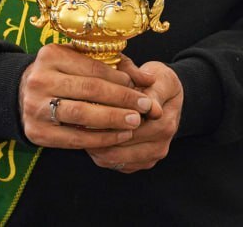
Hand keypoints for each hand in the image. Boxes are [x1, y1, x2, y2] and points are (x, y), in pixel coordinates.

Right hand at [18, 44, 156, 149]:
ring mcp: (35, 106)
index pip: (93, 68)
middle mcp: (39, 79)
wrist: (22, 96)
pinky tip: (119, 136)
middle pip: (89, 90)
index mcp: (51, 55)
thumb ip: (114, 67)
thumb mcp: (80, 62)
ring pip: (82, 115)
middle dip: (122, 99)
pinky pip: (75, 138)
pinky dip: (100, 138)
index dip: (120, 80)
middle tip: (145, 107)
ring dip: (113, 120)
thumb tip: (149, 79)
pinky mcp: (37, 132)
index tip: (142, 89)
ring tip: (135, 122)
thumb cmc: (61, 76)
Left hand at [86, 55, 182, 173]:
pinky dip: (100, 154)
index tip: (88, 108)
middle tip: (75, 119)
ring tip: (79, 129)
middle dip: (97, 131)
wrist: (168, 96)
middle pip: (120, 144)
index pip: (131, 126)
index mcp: (165, 122)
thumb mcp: (159, 77)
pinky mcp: (142, 164)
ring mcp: (151, 156)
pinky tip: (89, 138)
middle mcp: (161, 143)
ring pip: (114, 158)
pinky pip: (115, 164)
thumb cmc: (159, 82)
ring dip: (95, 145)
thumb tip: (149, 106)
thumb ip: (151, 89)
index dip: (107, 118)